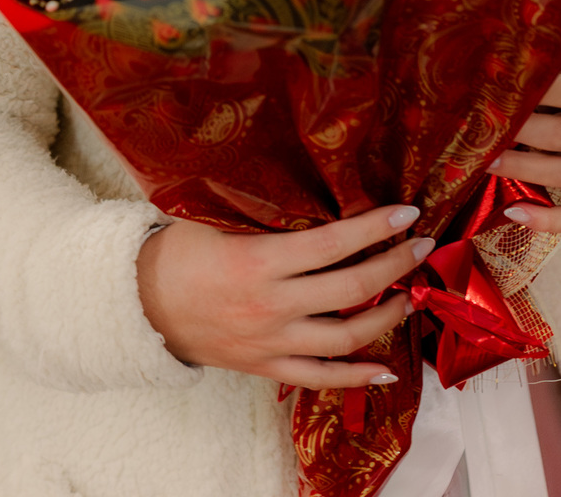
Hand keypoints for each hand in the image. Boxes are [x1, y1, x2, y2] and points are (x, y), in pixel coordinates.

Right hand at [136, 204, 433, 388]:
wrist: (138, 305)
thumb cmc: (178, 251)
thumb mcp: (218, 218)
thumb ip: (266, 210)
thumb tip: (316, 184)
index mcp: (259, 262)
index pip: (333, 245)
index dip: (375, 228)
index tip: (406, 211)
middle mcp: (271, 306)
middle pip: (350, 290)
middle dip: (395, 266)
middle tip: (422, 245)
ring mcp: (271, 343)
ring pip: (345, 337)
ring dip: (387, 316)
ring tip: (411, 294)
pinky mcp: (267, 367)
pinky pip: (321, 376)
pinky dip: (357, 376)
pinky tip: (388, 368)